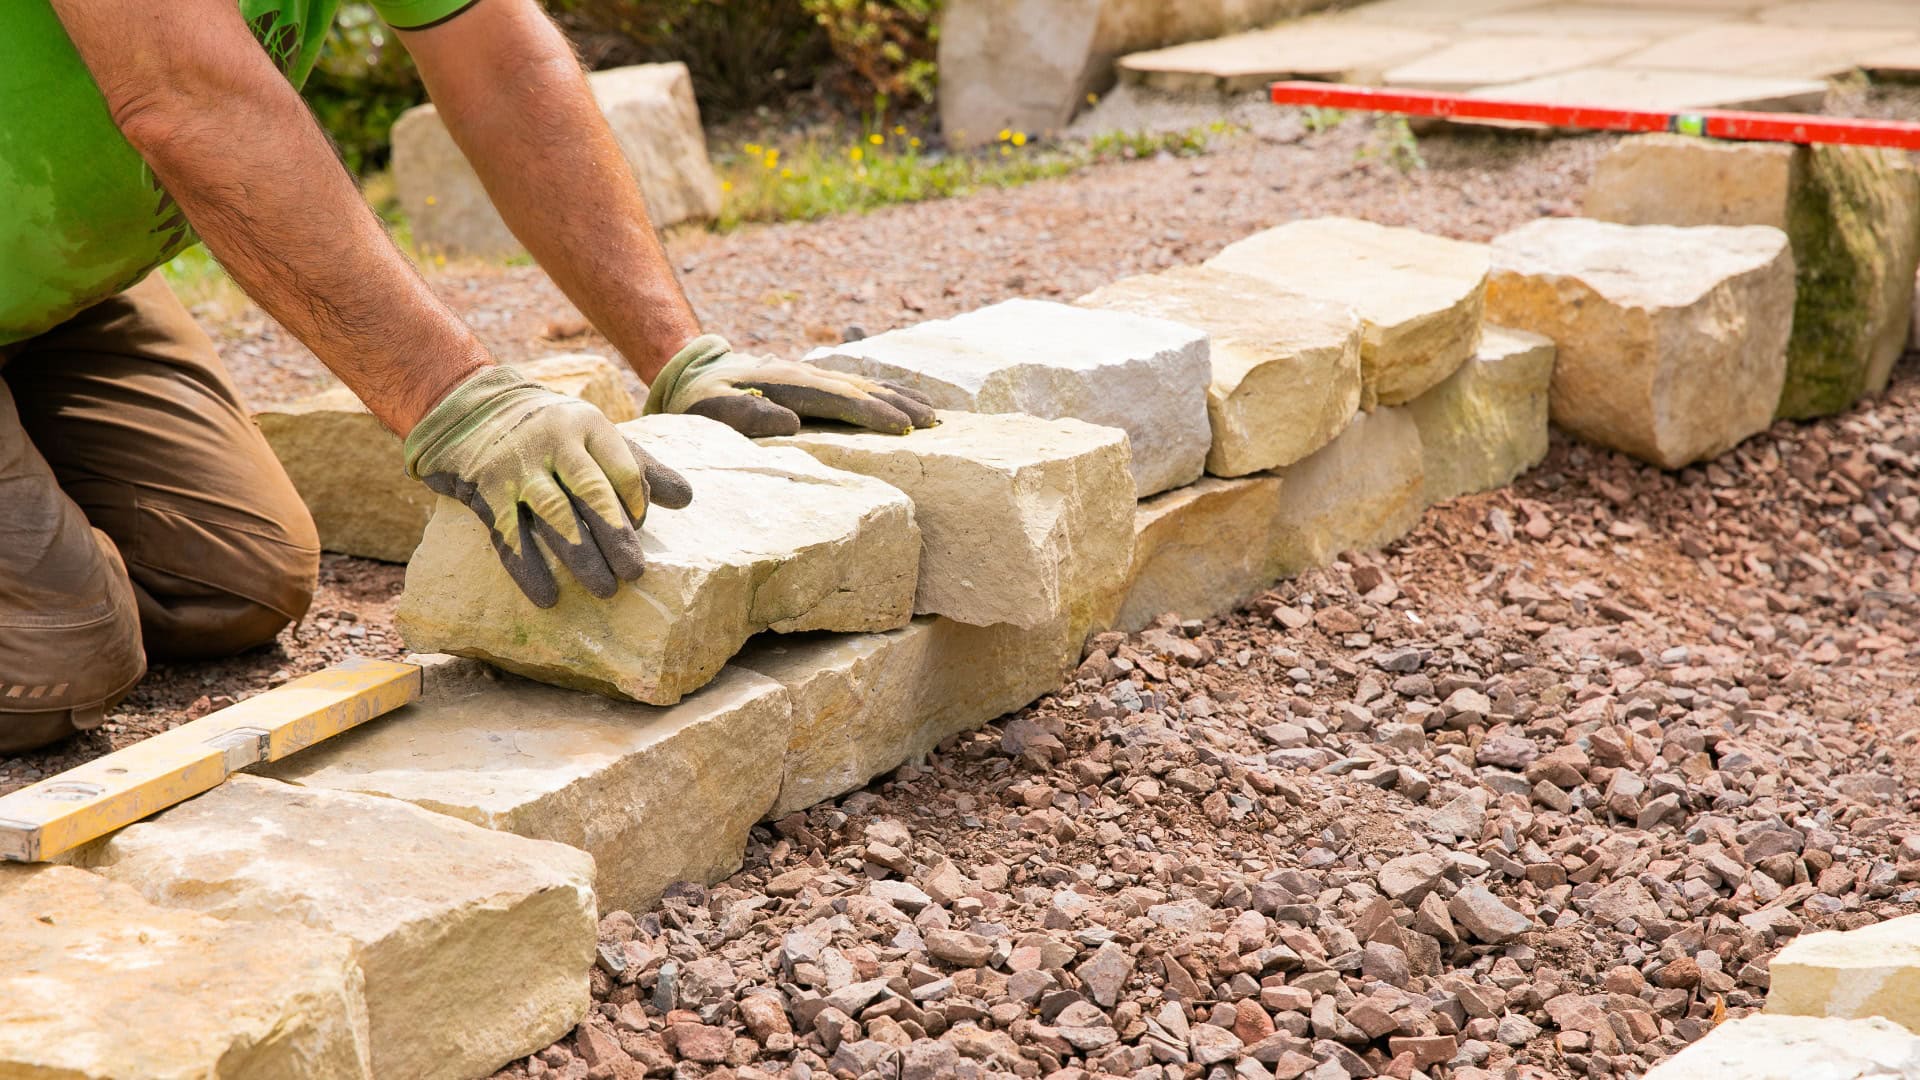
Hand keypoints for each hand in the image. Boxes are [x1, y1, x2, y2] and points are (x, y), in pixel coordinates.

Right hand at [405, 367, 691, 607]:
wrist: (470, 408)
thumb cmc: (551, 430)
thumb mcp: (595, 434)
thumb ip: (640, 467)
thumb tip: (686, 499)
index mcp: (589, 426)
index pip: (625, 470)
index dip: (637, 504)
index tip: (639, 527)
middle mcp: (554, 442)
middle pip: (593, 493)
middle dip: (617, 538)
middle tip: (635, 574)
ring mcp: (518, 466)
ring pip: (556, 515)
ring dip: (581, 556)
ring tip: (605, 589)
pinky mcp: (486, 490)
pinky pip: (511, 535)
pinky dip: (529, 569)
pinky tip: (548, 597)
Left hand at [644, 334, 937, 436]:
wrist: (693, 374)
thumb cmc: (700, 401)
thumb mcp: (711, 409)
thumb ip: (745, 414)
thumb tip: (790, 421)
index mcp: (787, 384)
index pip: (839, 399)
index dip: (873, 413)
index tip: (904, 427)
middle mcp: (807, 375)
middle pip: (862, 389)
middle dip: (900, 404)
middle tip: (935, 423)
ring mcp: (813, 375)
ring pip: (865, 385)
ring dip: (900, 397)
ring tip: (933, 414)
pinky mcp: (814, 381)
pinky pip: (856, 387)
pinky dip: (885, 394)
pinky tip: (904, 403)